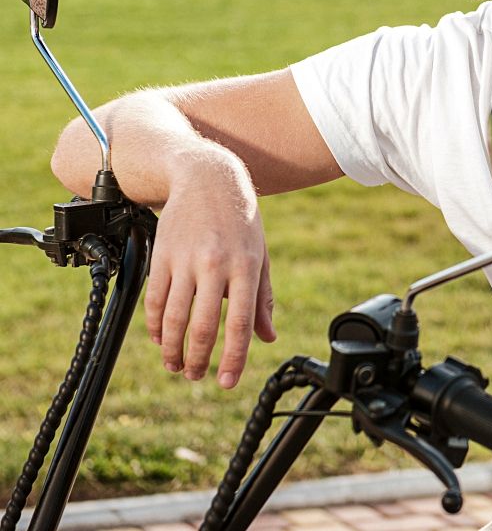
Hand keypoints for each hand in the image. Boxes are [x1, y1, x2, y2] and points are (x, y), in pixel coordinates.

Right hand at [143, 155, 275, 388]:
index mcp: (245, 266)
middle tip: (197, 376)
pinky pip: (155, 301)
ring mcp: (185, 261)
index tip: (227, 382)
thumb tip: (268, 336)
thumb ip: (262, 298)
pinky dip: (156, 326)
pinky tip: (161, 339)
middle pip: (203, 327)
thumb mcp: (259, 253)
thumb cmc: (240, 218)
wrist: (208, 178)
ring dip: (173, 350)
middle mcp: (215, 264)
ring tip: (177, 366)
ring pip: (174, 319)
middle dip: (199, 360)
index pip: (241, 323)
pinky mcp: (162, 256)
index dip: (234, 358)